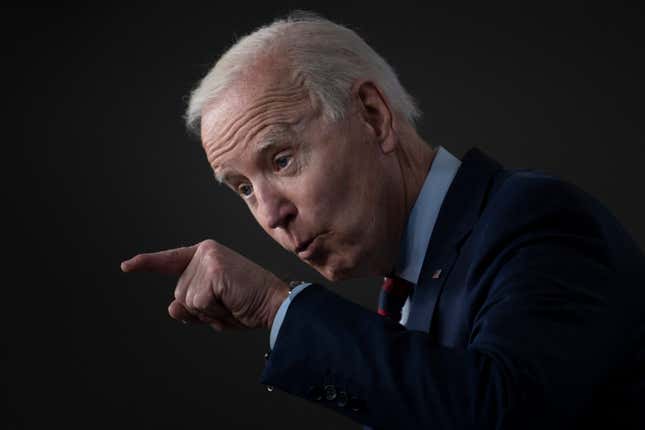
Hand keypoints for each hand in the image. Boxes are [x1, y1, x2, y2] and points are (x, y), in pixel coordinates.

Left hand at [121, 239, 289, 330]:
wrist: (275, 304)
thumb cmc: (248, 304)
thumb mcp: (214, 308)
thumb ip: (191, 306)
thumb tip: (172, 308)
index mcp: (206, 255)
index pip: (170, 260)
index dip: (147, 264)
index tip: (127, 266)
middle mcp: (205, 252)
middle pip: (179, 293)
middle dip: (200, 309)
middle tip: (228, 304)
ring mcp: (208, 259)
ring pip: (186, 300)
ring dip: (208, 311)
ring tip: (232, 303)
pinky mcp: (213, 270)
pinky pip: (198, 303)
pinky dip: (214, 311)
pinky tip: (232, 301)